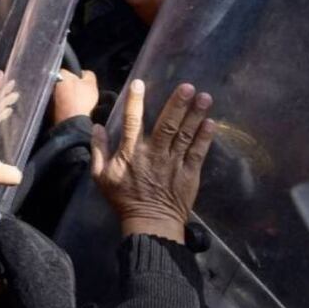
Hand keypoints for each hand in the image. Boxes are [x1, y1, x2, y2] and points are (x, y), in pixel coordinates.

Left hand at [50, 69, 97, 124]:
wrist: (72, 121)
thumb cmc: (81, 100)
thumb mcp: (91, 83)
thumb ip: (88, 74)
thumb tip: (84, 73)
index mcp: (60, 74)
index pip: (68, 70)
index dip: (77, 75)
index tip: (82, 82)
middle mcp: (51, 84)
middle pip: (63, 82)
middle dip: (71, 86)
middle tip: (80, 93)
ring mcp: (49, 96)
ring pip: (60, 93)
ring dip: (67, 96)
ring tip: (77, 103)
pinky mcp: (49, 108)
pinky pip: (59, 103)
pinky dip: (64, 105)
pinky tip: (72, 109)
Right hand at [91, 80, 215, 243]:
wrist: (149, 224)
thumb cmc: (123, 199)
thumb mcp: (101, 177)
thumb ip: (98, 150)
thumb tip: (97, 127)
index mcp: (131, 153)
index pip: (132, 122)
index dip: (136, 102)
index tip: (139, 83)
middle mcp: (154, 154)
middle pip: (167, 124)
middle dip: (177, 104)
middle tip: (187, 86)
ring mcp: (174, 163)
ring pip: (185, 135)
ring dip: (195, 115)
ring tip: (204, 97)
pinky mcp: (189, 173)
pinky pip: (198, 152)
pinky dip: (205, 137)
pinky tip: (210, 122)